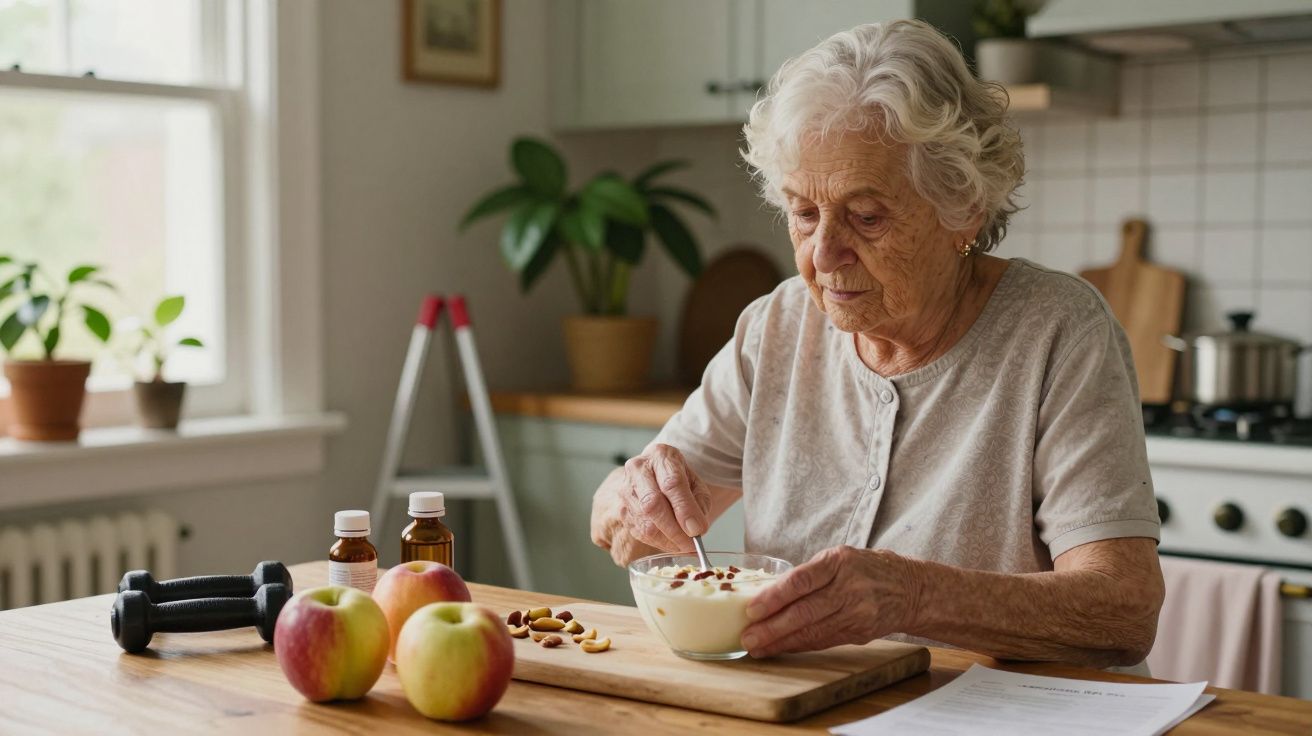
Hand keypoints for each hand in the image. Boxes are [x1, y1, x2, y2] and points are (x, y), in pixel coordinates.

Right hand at [590, 444, 711, 561]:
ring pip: (645, 522)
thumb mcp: (696, 484)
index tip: (698, 529)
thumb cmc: (678, 478)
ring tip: (685, 545)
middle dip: (674, 529)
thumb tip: (695, 529)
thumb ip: (698, 504)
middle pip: (652, 503)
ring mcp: (626, 489)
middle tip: (692, 545)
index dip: (685, 509)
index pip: (672, 483)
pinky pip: (639, 532)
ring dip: (668, 539)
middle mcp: (638, 469)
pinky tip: (671, 543)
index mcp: (661, 456)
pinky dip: (658, 542)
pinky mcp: (621, 509)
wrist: (655, 474)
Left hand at [740, 546, 922, 657]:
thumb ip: (809, 575)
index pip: (801, 581)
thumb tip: (767, 594)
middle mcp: (849, 588)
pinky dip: (799, 646)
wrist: (910, 588)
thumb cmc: (865, 569)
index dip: (774, 597)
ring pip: (813, 631)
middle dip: (772, 628)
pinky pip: (823, 641)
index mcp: (839, 562)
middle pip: (805, 611)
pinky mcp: (860, 633)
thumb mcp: (839, 558)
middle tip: (748, 638)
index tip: (751, 609)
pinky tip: (780, 649)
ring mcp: (857, 613)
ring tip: (757, 648)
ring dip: (781, 642)